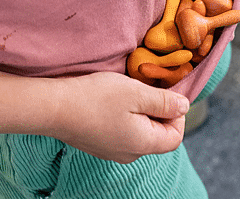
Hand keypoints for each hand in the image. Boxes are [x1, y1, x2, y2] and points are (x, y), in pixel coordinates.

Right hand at [46, 72, 188, 163]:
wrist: (54, 107)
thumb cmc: (97, 97)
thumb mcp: (137, 93)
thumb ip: (164, 101)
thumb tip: (185, 107)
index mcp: (143, 144)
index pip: (175, 136)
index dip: (177, 113)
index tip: (166, 91)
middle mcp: (130, 153)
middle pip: (158, 134)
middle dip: (158, 109)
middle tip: (146, 87)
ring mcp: (112, 151)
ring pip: (140, 131)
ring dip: (141, 110)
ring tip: (128, 91)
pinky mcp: (99, 143)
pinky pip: (123, 131)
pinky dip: (126, 115)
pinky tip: (113, 99)